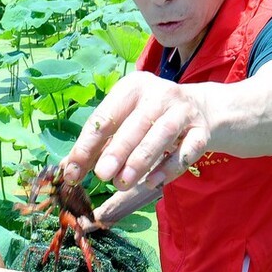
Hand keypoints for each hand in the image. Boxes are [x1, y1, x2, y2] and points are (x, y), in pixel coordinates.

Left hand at [63, 71, 208, 190]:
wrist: (200, 110)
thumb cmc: (149, 118)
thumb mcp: (124, 121)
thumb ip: (99, 144)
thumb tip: (70, 170)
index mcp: (132, 88)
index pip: (105, 116)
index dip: (87, 146)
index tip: (73, 172)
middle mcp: (159, 94)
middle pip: (136, 123)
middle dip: (117, 151)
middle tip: (102, 175)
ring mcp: (182, 111)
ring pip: (161, 134)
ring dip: (141, 160)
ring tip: (123, 183)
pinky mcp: (201, 130)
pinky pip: (187, 150)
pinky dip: (169, 167)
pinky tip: (152, 182)